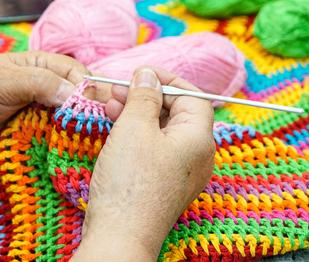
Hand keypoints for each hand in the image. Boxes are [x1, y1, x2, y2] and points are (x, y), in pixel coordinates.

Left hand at [0, 51, 110, 155]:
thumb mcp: (4, 80)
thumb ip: (38, 82)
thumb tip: (75, 93)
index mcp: (43, 65)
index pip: (77, 73)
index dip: (87, 89)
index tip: (92, 107)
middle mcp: (48, 87)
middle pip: (80, 97)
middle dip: (88, 111)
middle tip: (94, 127)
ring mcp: (44, 112)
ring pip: (73, 119)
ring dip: (79, 130)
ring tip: (88, 143)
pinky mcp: (38, 134)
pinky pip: (59, 138)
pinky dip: (67, 144)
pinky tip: (75, 152)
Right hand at [72, 66, 214, 260]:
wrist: (120, 235)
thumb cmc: (131, 183)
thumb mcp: (135, 128)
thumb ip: (143, 97)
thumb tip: (148, 75)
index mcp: (198, 139)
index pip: (192, 96)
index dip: (167, 80)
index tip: (141, 74)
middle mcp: (194, 156)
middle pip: (175, 113)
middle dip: (146, 97)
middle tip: (118, 89)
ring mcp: (178, 171)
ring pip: (160, 130)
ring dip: (136, 113)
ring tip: (109, 104)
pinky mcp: (161, 182)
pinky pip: (153, 149)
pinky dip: (135, 134)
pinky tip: (114, 127)